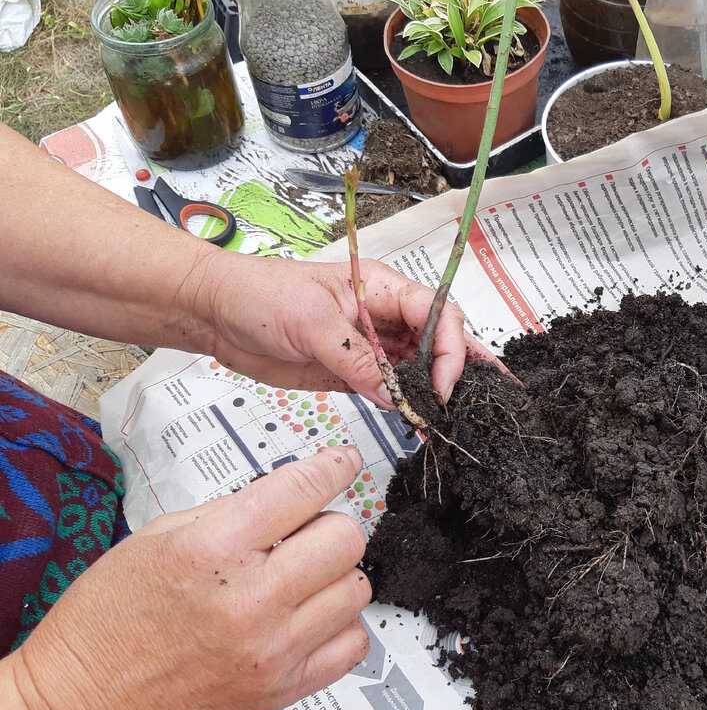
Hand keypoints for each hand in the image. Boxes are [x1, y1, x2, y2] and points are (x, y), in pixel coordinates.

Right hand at [7, 447, 370, 709]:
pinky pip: (352, 645)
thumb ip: (230, 514)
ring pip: (355, 589)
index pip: (302, 490)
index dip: (332, 468)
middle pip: (345, 539)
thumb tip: (290, 495)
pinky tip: (308, 621)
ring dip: (334, 577)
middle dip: (328, 526)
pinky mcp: (283, 689)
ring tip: (299, 582)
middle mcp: (251, 599)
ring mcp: (273, 649)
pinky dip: (338, 627)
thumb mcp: (156, 539)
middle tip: (303, 536)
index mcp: (213, 549)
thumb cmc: (108, 621)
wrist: (82, 709)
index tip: (343, 463)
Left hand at [194, 252, 487, 407]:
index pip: (437, 315)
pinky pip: (394, 389)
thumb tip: (395, 394)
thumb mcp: (310, 322)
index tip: (442, 386)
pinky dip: (412, 406)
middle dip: (463, 368)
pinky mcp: (356, 373)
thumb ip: (355, 357)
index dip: (450, 349)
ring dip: (440, 391)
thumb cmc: (260, 297)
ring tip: (464, 417)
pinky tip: (426, 421)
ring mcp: (373, 346)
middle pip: (440, 341)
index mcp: (383, 288)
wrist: (217, 313)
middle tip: (486, 400)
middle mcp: (386, 317)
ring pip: (422, 368)